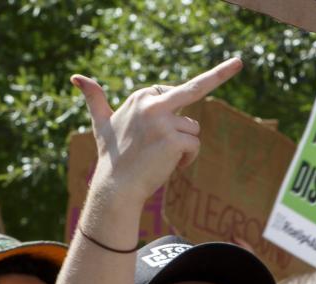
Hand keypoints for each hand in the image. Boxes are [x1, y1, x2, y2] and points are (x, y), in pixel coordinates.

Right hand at [72, 59, 241, 206]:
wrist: (115, 187)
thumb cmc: (110, 157)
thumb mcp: (100, 124)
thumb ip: (94, 99)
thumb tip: (76, 77)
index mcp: (141, 96)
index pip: (175, 92)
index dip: (174, 114)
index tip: (173, 119)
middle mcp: (152, 104)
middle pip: (194, 89)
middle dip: (220, 74)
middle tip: (238, 63)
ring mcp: (164, 121)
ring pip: (193, 130)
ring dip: (184, 148)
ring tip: (161, 160)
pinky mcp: (174, 139)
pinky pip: (194, 146)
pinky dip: (187, 160)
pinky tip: (170, 168)